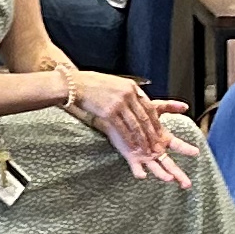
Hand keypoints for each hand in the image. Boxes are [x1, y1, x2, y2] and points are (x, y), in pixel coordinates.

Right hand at [62, 69, 195, 179]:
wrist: (74, 85)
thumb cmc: (93, 85)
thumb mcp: (115, 83)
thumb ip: (128, 93)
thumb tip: (139, 101)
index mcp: (131, 86)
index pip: (148, 106)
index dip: (155, 122)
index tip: (160, 133)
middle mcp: (127, 94)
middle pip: (144, 117)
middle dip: (152, 134)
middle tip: (157, 146)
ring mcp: (118, 103)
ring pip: (135, 125)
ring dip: (142, 139)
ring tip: (147, 150)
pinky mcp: (109, 113)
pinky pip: (122, 129)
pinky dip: (129, 140)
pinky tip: (132, 148)